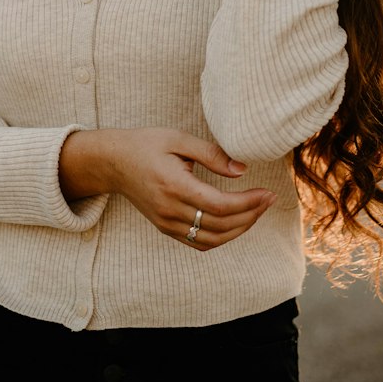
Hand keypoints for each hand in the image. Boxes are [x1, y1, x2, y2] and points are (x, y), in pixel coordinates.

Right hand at [59, 128, 275, 247]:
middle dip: (251, 215)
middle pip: (221, 225)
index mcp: (174, 187)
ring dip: (240, 229)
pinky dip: (222, 237)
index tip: (267, 193)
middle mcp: (170, 211)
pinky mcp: (166, 228)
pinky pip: (199, 242)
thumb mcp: (177, 139)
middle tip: (269, 200)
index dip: (249, 203)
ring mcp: (167, 223)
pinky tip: (236, 222)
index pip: (220, 206)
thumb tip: (242, 170)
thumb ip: (211, 153)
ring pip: (213, 239)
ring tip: (257, 210)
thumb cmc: (146, 145)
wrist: (113, 162)